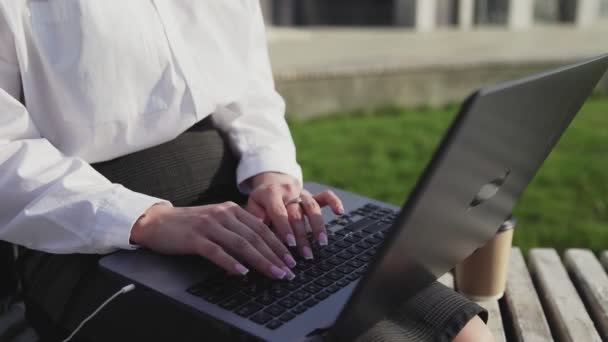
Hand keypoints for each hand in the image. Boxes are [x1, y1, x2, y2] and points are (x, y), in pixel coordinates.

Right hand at [130, 202, 296, 279]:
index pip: (261, 228)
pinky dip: (230, 262)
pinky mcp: (194, 237)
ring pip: (241, 244)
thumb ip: (237, 229)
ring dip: (260, 261)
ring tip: (274, 273)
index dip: (278, 244)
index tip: (291, 259)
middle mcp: (223, 214)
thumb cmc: (189, 225)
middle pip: (255, 236)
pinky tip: (242, 273)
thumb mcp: (217, 221)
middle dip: (275, 255)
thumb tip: (261, 247)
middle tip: (289, 270)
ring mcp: (209, 225)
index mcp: (231, 209)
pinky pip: (216, 251)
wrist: (157, 221)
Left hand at [246, 172, 343, 258]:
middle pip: (297, 214)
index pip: (279, 212)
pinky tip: (340, 212)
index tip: (290, 244)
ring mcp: (302, 193)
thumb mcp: (252, 206)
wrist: (271, 182)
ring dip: (318, 226)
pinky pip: (325, 196)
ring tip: (322, 243)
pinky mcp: (313, 195)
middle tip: (305, 254)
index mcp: (271, 194)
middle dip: (302, 235)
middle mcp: (289, 192)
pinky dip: (334, 202)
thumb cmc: (261, 200)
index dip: (284, 228)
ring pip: (312, 208)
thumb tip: (259, 232)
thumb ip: (255, 218)